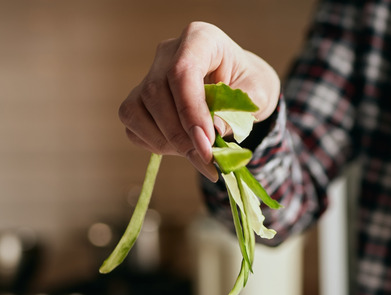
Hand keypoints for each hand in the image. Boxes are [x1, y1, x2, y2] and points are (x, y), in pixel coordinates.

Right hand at [118, 21, 280, 180]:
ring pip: (137, 110)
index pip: (182, 71)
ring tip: (199, 155)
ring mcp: (149, 74)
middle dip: (180, 135)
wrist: (241, 86)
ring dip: (167, 142)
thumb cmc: (250, 85)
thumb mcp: (257, 96)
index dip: (190, 110)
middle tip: (206, 161)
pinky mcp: (139, 97)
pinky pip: (134, 125)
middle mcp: (168, 52)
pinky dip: (156, 143)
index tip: (206, 143)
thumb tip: (211, 133)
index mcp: (201, 38)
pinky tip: (183, 147)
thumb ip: (236, 113)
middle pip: (156, 93)